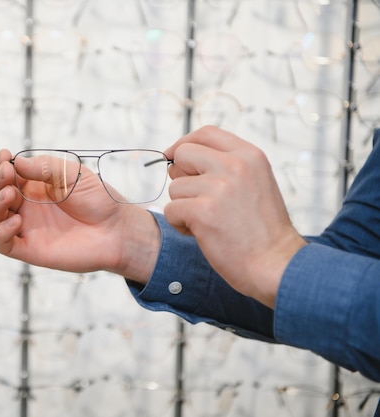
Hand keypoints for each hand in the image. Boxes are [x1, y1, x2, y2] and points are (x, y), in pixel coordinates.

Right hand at [0, 149, 159, 282]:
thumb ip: (45, 168)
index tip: (4, 155)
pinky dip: (1, 232)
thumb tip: (16, 163)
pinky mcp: (29, 249)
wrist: (116, 230)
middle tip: (6, 174)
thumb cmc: (98, 199)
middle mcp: (26, 205)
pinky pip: (2, 244)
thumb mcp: (73, 174)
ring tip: (9, 195)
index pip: (6, 173)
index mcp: (34, 184)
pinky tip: (16, 221)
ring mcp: (26, 227)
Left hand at [163, 126, 306, 307]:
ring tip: (209, 222)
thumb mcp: (255, 183)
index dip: (184, 143)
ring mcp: (219, 188)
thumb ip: (225, 167)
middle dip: (180, 176)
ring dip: (183, 207)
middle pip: (183, 153)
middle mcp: (235, 165)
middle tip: (195, 198)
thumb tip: (177, 160)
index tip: (174, 158)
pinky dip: (180, 224)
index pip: (206, 132)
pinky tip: (202, 234)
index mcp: (250, 155)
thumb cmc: (263, 231)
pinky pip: (171, 210)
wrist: (277, 265)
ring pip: (175, 187)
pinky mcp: (203, 211)